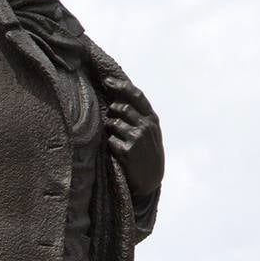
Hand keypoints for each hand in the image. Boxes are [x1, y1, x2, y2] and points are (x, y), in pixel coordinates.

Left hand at [103, 76, 164, 197]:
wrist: (151, 179)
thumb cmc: (148, 153)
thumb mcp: (150, 132)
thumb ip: (139, 115)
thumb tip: (117, 98)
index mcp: (152, 119)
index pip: (136, 95)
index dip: (121, 86)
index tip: (107, 81)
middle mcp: (146, 126)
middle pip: (121, 108)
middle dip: (112, 112)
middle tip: (112, 120)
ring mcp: (137, 138)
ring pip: (113, 123)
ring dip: (110, 129)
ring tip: (117, 138)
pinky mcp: (127, 151)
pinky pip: (110, 140)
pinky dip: (111, 144)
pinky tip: (119, 151)